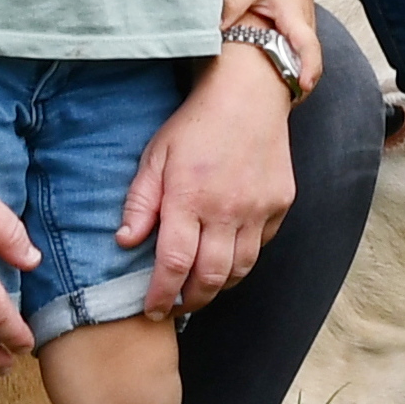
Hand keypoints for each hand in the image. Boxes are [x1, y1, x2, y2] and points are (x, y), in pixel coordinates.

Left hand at [116, 50, 295, 317]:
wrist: (249, 94)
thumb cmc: (195, 124)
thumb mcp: (155, 156)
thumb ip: (140, 202)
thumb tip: (125, 242)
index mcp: (188, 198)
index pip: (173, 264)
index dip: (161, 295)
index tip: (152, 309)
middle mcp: (225, 210)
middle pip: (209, 278)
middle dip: (190, 301)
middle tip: (176, 306)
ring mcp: (257, 209)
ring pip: (239, 269)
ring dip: (218, 287)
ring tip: (200, 288)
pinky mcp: (279, 204)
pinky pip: (260, 246)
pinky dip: (242, 259)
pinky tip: (227, 255)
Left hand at [222, 0, 324, 92]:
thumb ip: (233, 5)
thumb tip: (216, 30)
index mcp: (294, 16)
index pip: (308, 46)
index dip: (308, 68)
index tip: (302, 86)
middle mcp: (305, 23)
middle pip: (311, 61)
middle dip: (301, 84)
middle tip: (286, 107)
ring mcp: (306, 25)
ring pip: (307, 58)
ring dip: (298, 76)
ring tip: (282, 100)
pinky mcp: (301, 26)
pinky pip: (302, 51)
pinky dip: (295, 65)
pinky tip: (279, 76)